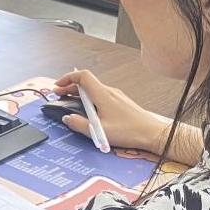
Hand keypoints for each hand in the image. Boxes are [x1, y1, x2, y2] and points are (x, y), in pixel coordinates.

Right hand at [53, 70, 172, 153]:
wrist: (152, 133)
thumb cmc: (129, 131)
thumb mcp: (99, 131)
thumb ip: (79, 124)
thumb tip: (67, 118)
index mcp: (103, 94)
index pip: (82, 76)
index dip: (67, 78)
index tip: (57, 86)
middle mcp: (109, 91)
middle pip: (86, 82)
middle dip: (70, 87)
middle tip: (59, 94)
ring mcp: (116, 95)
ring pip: (93, 88)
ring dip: (80, 93)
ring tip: (71, 102)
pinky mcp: (120, 102)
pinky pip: (101, 95)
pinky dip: (90, 98)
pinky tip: (88, 109)